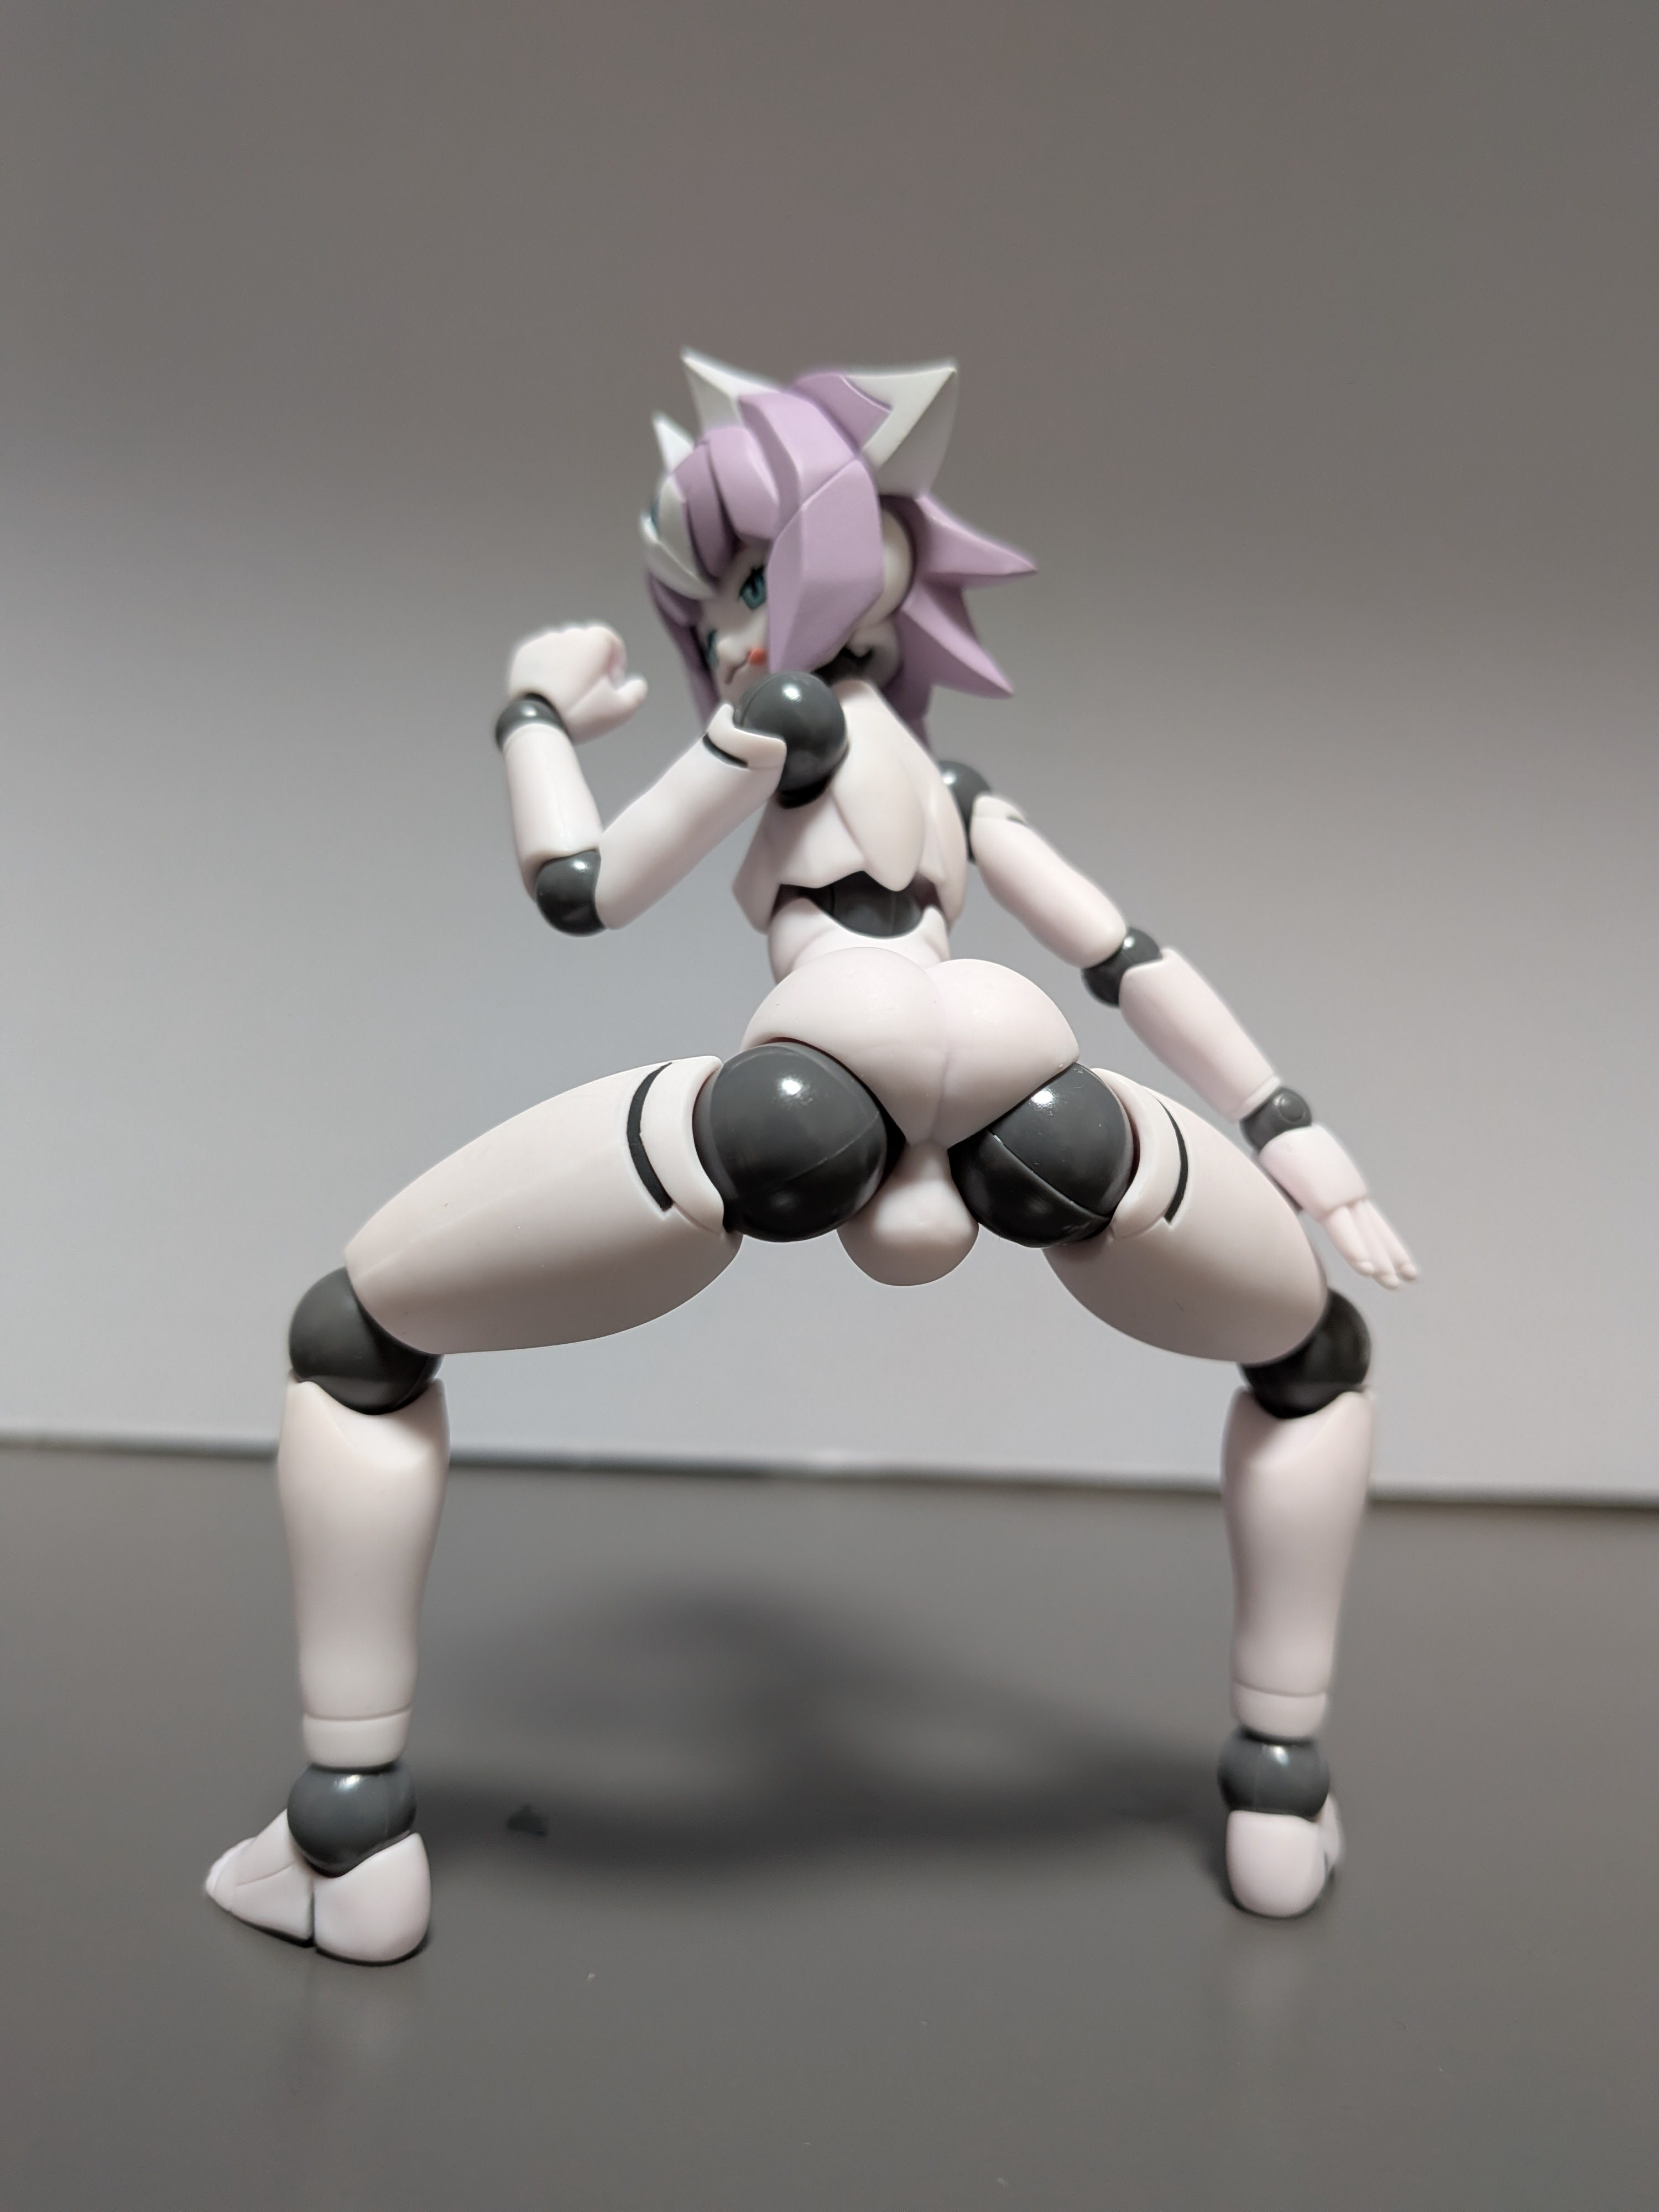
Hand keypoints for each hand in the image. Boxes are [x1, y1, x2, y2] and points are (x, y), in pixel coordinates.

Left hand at [507, 624, 646, 741]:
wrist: (538, 722)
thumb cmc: (581, 713)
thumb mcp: (620, 709)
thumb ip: (637, 692)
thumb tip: (637, 683)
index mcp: (593, 641)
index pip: (611, 641)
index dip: (616, 662)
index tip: (611, 684)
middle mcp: (568, 634)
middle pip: (587, 642)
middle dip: (592, 661)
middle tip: (590, 689)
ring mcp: (543, 641)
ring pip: (563, 646)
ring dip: (570, 662)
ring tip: (568, 688)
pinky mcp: (524, 652)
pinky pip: (543, 653)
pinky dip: (549, 665)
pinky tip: (551, 687)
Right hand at [1258, 1124, 1418, 1291]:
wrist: (1277, 1125)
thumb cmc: (1282, 1153)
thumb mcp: (1301, 1184)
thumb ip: (1306, 1206)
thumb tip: (1300, 1225)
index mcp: (1348, 1188)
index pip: (1375, 1221)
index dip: (1390, 1242)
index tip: (1404, 1262)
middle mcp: (1352, 1192)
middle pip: (1377, 1230)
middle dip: (1394, 1257)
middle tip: (1410, 1278)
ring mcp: (1342, 1195)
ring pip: (1366, 1234)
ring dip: (1381, 1260)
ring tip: (1395, 1283)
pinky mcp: (1324, 1199)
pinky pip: (1342, 1231)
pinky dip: (1355, 1250)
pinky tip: (1367, 1269)